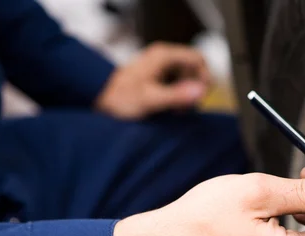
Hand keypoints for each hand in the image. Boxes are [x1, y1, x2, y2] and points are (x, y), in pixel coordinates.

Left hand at [95, 42, 210, 119]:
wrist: (100, 99)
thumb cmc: (120, 98)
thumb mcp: (151, 99)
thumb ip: (177, 95)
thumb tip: (201, 92)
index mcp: (164, 56)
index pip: (198, 59)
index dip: (205, 78)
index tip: (200, 97)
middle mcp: (164, 57)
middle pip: (194, 69)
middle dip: (194, 89)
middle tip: (185, 109)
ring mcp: (161, 66)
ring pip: (187, 78)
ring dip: (187, 95)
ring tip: (176, 111)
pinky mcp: (158, 76)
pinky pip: (177, 83)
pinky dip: (178, 96)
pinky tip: (170, 108)